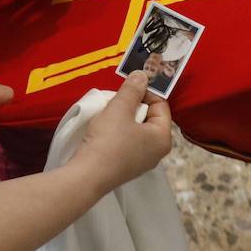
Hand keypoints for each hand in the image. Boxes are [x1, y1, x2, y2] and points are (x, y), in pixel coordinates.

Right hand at [68, 73, 172, 194]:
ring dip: (123, 117)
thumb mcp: (120, 108)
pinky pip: (126, 141)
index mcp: (162, 138)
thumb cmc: (108, 140)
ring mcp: (141, 161)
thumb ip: (133, 89)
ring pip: (136, 129)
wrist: (87, 175)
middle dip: (132, 104)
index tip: (128, 84)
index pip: (161, 105)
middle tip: (116, 99)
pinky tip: (104, 129)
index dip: (145, 91)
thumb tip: (143, 75)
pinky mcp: (126, 166)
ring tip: (108, 112)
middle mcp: (157, 151)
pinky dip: (117, 131)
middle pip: (149, 117)